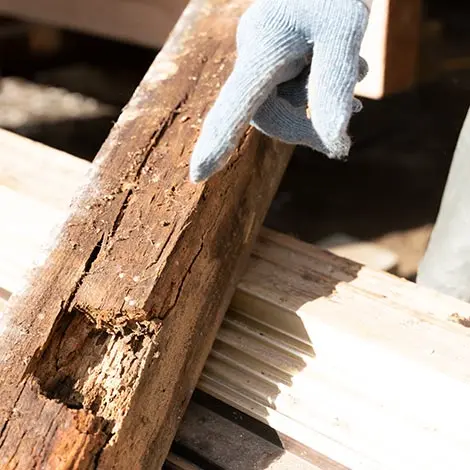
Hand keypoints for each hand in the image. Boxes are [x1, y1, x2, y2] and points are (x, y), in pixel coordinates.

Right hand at [189, 0, 369, 182]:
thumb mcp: (344, 31)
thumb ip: (335, 87)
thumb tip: (334, 145)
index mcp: (261, 47)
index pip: (235, 103)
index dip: (218, 141)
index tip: (198, 175)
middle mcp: (253, 55)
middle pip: (268, 115)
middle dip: (309, 125)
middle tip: (352, 122)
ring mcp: (261, 57)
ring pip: (283, 103)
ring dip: (321, 101)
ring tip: (360, 74)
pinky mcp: (273, 56)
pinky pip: (290, 88)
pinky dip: (319, 89)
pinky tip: (352, 69)